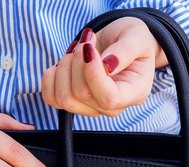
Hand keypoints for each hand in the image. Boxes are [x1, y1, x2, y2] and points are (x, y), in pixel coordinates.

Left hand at [41, 17, 166, 117]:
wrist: (119, 42)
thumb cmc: (132, 39)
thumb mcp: (137, 36)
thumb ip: (126, 50)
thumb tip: (107, 66)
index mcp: (134, 93)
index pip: (108, 98)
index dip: (93, 74)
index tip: (90, 49)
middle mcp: (112, 107)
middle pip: (82, 95)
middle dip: (77, 61)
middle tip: (86, 41)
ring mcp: (91, 108)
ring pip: (64, 98)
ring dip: (64, 67)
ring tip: (77, 49)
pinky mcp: (72, 103)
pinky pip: (51, 98)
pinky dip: (51, 76)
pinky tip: (65, 61)